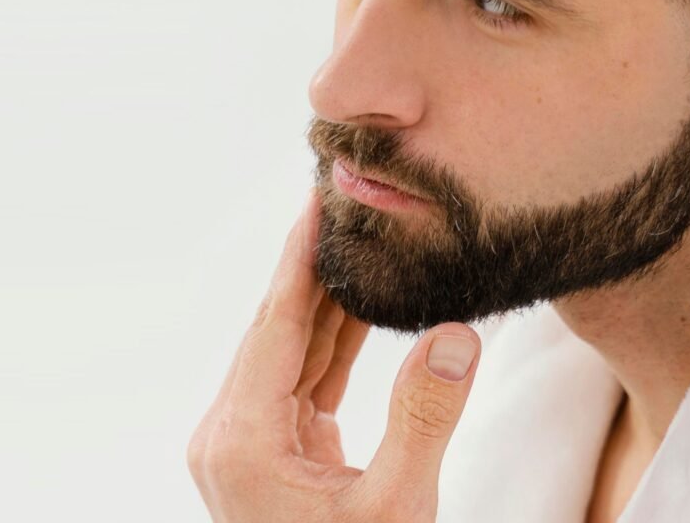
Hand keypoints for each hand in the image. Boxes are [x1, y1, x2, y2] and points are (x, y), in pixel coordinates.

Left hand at [187, 189, 481, 521]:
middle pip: (280, 326)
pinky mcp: (272, 448)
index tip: (315, 198)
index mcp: (242, 439)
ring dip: (328, 298)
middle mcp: (232, 431)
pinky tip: (364, 303)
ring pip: (293, 348)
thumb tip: (457, 333)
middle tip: (345, 202)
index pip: (277, 322)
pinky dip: (336, 340)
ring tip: (361, 240)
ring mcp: (248, 441)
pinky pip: (305, 376)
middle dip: (314, 264)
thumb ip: (424, 418)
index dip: (300, 254)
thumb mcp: (394, 510)